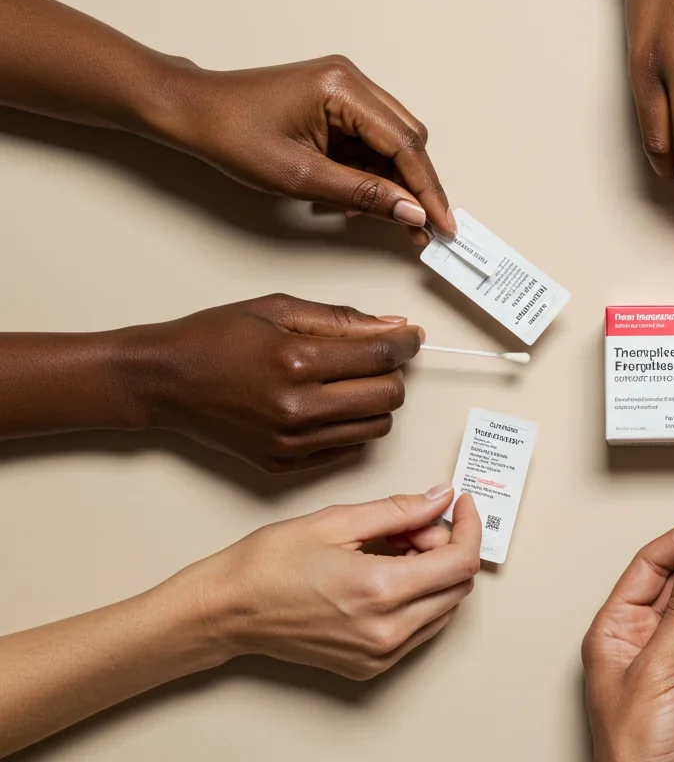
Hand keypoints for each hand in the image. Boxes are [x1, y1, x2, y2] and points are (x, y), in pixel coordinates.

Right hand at [129, 294, 421, 472]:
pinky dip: (350, 426)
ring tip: (352, 381)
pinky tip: (330, 404)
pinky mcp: (284, 463)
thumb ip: (342, 319)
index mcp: (297, 361)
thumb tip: (393, 326)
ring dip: (376, 402)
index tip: (411, 336)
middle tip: (378, 357)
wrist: (163, 380)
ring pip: (376, 428)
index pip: (382, 356)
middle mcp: (298, 408)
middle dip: (394, 373)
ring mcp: (292, 442)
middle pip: (388, 396)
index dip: (407, 343)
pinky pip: (347, 448)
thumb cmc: (214, 338)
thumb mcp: (277, 309)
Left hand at [172, 55, 454, 244]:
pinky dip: (373, 174)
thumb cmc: (231, 132)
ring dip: (396, 183)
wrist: (193, 113)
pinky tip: (365, 201)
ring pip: (394, 144)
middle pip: (408, 140)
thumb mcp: (301, 176)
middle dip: (418, 188)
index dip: (428, 190)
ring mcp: (346, 91)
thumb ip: (364, 194)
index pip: (405, 144)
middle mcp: (351, 82)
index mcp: (343, 89)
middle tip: (425, 228)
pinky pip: (371, 142)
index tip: (442, 223)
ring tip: (394, 221)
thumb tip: (410, 210)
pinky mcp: (337, 105)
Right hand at [172, 483, 479, 679]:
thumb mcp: (337, 520)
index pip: (461, 561)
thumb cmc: (269, 565)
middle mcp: (387, 630)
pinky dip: (419, 598)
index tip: (463, 506)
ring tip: (395, 549)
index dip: (470, 527)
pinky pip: (420, 629)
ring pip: (444, 609)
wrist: (228, 611)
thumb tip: (440, 499)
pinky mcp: (371, 665)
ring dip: (435, 574)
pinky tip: (387, 575)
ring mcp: (380, 654)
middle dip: (448, 547)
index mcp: (381, 591)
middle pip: (459, 586)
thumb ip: (399, 510)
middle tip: (414, 525)